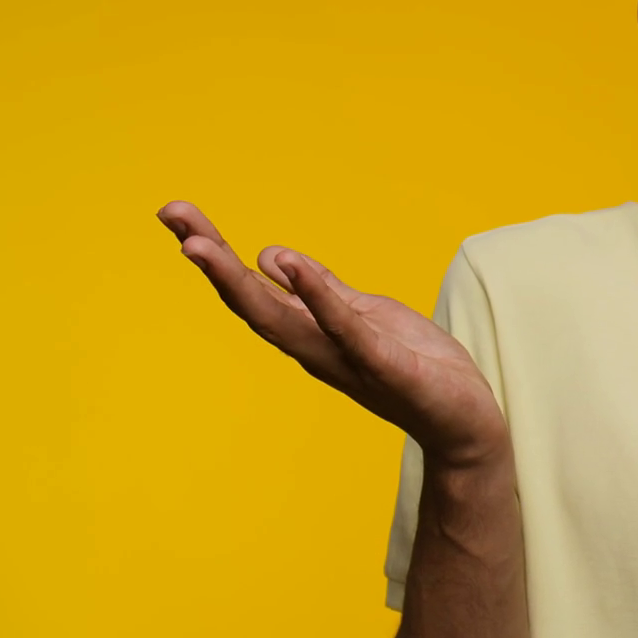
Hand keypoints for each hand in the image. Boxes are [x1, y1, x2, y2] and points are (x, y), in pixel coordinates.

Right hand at [157, 202, 505, 467]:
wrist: (465, 421)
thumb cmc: (415, 365)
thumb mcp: (365, 314)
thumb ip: (322, 290)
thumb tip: (269, 257)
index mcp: (311, 331)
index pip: (251, 288)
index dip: (214, 253)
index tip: (177, 216)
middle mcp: (315, 347)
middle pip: (249, 301)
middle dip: (210, 259)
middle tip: (172, 216)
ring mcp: (345, 358)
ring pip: (281, 318)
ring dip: (239, 281)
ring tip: (202, 244)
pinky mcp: (384, 365)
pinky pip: (345, 328)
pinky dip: (316, 297)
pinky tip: (290, 266)